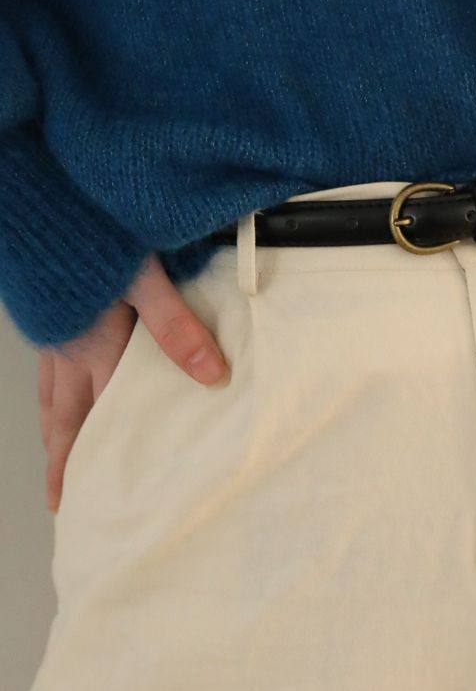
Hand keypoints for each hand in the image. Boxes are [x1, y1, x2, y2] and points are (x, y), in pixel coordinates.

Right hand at [38, 254, 228, 513]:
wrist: (52, 191)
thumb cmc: (97, 234)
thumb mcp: (144, 280)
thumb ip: (177, 328)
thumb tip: (212, 377)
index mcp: (94, 349)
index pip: (94, 419)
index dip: (86, 461)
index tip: (80, 499)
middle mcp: (69, 348)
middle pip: (64, 417)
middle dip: (64, 460)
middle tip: (65, 497)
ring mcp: (56, 333)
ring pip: (52, 395)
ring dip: (57, 430)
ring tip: (63, 456)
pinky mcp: (53, 314)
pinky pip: (49, 369)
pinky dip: (53, 393)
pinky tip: (66, 392)